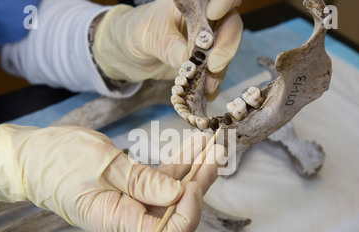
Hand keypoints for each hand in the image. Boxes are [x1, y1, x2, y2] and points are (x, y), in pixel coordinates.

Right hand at [0, 125, 224, 231]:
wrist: (33, 156)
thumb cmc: (58, 160)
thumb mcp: (103, 165)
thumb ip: (143, 182)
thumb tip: (179, 194)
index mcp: (117, 222)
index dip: (188, 213)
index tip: (192, 183)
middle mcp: (128, 220)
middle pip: (176, 213)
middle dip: (199, 183)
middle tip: (217, 151)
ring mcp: (130, 205)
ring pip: (171, 194)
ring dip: (192, 169)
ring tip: (210, 143)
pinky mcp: (130, 190)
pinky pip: (160, 181)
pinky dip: (176, 164)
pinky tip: (191, 145)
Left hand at [93, 0, 242, 100]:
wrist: (128, 55)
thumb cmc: (135, 33)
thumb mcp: (148, 36)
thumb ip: (169, 46)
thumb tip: (190, 62)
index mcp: (192, 2)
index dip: (224, 2)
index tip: (213, 14)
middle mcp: (205, 20)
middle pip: (231, 27)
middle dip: (226, 47)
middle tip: (213, 66)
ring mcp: (207, 43)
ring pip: (226, 53)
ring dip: (219, 71)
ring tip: (206, 86)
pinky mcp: (204, 64)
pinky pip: (216, 74)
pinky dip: (212, 85)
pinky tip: (204, 94)